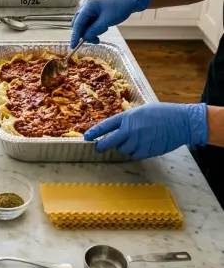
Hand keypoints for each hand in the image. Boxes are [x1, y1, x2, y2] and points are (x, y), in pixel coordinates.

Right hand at [70, 0, 151, 47]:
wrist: (130, 0)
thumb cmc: (119, 8)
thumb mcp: (106, 21)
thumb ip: (94, 30)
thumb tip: (85, 38)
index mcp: (88, 6)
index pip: (78, 23)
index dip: (75, 35)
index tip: (73, 45)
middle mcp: (86, 6)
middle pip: (79, 23)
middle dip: (84, 33)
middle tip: (94, 40)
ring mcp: (90, 9)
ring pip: (85, 24)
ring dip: (90, 32)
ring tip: (101, 34)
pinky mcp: (95, 11)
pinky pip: (90, 22)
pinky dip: (94, 28)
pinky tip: (103, 28)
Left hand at [84, 103, 207, 158]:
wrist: (180, 122)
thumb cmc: (161, 113)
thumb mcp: (140, 111)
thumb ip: (127, 120)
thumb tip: (116, 130)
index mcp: (127, 117)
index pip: (106, 126)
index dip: (95, 132)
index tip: (86, 137)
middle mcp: (130, 130)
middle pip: (109, 142)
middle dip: (101, 146)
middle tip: (98, 148)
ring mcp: (138, 142)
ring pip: (122, 150)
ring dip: (124, 147)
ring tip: (136, 139)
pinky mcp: (146, 151)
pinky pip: (134, 155)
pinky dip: (135, 152)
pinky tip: (144, 144)